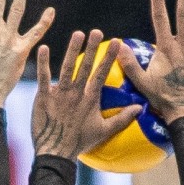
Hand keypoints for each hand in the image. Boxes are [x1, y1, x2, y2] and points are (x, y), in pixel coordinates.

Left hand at [30, 31, 137, 159]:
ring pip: (66, 68)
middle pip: (85, 67)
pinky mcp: (44, 98)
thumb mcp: (104, 131)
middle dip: (92, 48)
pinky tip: (43, 48)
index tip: (116, 41)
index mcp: (90, 99)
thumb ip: (122, 118)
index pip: (101, 74)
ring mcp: (60, 95)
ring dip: (72, 50)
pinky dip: (43, 64)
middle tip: (96, 31)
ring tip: (78, 34)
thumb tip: (140, 108)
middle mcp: (76, 93)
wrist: (55, 153)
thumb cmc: (79, 142)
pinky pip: (44, 78)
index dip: (109, 57)